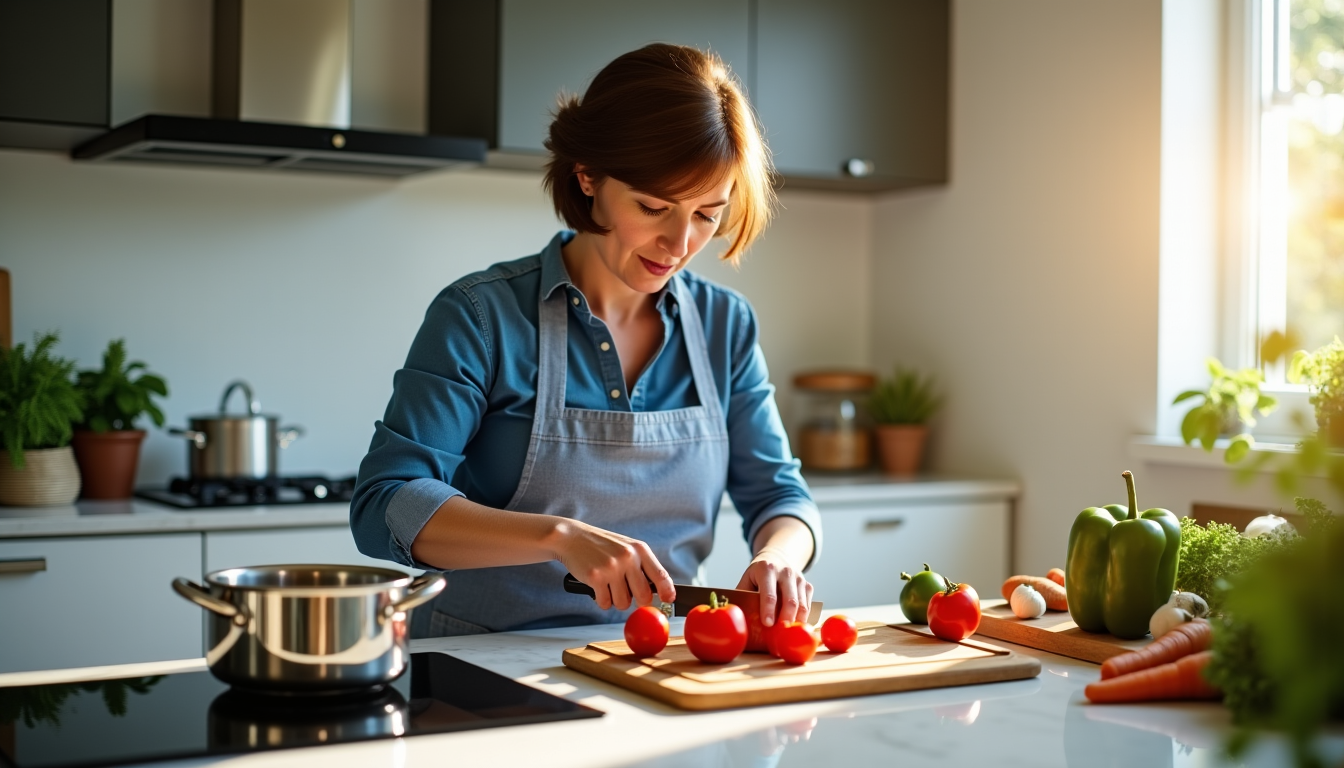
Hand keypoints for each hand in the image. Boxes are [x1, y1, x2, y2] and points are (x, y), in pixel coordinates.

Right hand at [553, 519, 674, 610]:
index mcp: (639, 549)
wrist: (572, 537)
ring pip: (623, 603)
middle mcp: (628, 557)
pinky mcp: (596, 577)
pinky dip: (601, 600)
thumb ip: (641, 566)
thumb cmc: (601, 546)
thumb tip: (659, 591)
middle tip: (627, 594)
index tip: (668, 600)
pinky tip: (596, 587)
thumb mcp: (626, 548)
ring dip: (615, 600)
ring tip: (608, 585)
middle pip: (644, 596)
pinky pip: (605, 603)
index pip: (661, 575)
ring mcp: (612, 567)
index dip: (667, 591)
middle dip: (637, 601)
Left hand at [736, 548, 812, 626]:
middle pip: (790, 601)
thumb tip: (738, 615)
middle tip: (780, 633)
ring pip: (801, 605)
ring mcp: (799, 578)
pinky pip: (808, 605)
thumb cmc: (758, 574)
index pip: (769, 593)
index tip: (767, 624)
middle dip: (785, 619)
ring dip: (796, 621)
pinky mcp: (807, 585)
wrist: (777, 557)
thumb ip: (743, 595)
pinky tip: (795, 625)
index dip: (769, 610)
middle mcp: (785, 572)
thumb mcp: (747, 579)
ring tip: (788, 633)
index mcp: (767, 569)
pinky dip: (803, 617)